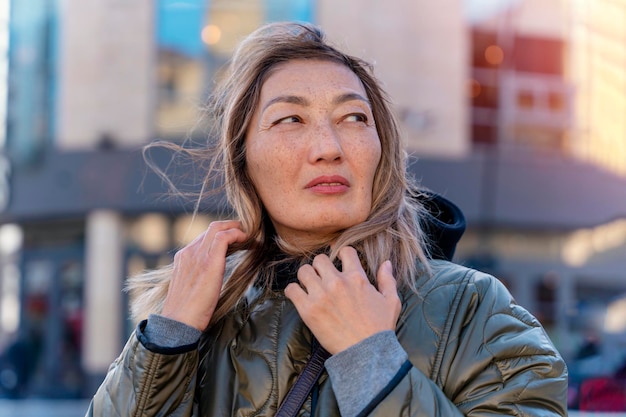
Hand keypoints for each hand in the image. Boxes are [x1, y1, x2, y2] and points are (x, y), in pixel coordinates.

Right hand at [161, 220, 247, 330]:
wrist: (178, 322)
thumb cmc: (187, 312)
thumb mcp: (191, 288)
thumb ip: (200, 277)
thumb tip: (213, 279)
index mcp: (184, 258)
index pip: (205, 237)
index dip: (223, 235)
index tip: (237, 241)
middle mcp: (189, 252)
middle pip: (212, 228)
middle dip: (232, 226)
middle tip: (248, 233)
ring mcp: (198, 255)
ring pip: (218, 228)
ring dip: (237, 229)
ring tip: (251, 236)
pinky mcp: (209, 262)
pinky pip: (224, 237)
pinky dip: (238, 235)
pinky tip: (249, 241)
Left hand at [284, 246, 400, 353]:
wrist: (367, 353)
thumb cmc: (380, 328)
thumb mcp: (391, 301)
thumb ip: (387, 279)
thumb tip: (386, 263)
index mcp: (357, 277)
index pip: (344, 251)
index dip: (342, 256)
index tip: (340, 264)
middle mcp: (337, 282)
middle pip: (319, 259)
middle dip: (320, 267)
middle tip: (322, 278)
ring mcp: (321, 295)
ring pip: (303, 271)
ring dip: (306, 277)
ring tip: (310, 287)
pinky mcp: (308, 310)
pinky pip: (291, 289)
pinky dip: (293, 291)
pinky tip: (299, 297)